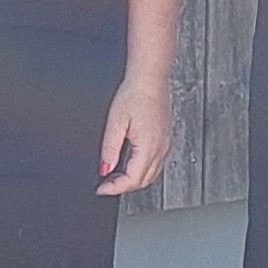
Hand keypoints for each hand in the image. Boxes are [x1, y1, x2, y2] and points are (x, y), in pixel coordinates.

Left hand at [97, 74, 172, 196]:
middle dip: (124, 187)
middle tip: (106, 184)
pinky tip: (130, 163)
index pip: (132, 180)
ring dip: (133, 179)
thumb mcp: (115, 122)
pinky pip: (156, 163)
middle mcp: (161, 149)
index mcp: (148, 147)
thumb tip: (105, 169)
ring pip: (151, 174)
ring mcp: (166, 145)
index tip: (101, 189)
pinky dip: (142, 169)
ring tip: (115, 175)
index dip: (114, 188)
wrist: (150, 78)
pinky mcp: (166, 139)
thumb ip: (109, 149)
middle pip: (143, 181)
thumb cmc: (134, 94)